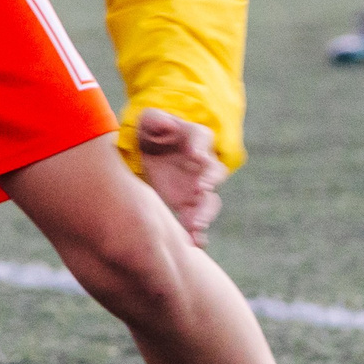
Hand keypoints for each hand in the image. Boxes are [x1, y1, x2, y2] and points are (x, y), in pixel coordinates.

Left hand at [135, 108, 224, 245]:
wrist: (149, 151)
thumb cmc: (152, 130)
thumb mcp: (150, 120)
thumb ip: (157, 120)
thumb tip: (165, 125)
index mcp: (195, 137)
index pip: (201, 138)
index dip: (199, 147)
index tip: (195, 156)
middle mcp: (203, 163)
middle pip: (214, 172)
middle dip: (209, 181)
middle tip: (201, 190)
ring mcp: (198, 185)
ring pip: (209, 201)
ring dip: (204, 212)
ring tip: (196, 225)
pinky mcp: (188, 203)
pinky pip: (197, 218)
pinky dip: (199, 232)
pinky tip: (196, 243)